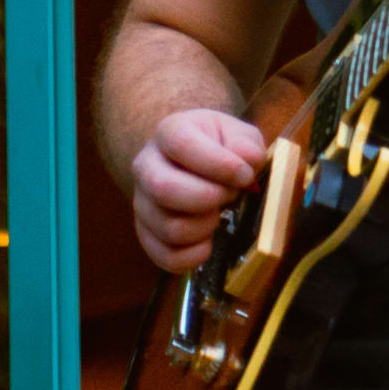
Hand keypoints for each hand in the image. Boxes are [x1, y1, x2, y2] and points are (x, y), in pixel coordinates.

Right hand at [131, 107, 265, 274]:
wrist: (191, 162)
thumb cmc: (217, 147)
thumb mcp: (237, 134)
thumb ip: (246, 143)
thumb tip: (246, 160)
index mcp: (168, 133)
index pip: (182, 146)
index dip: (219, 164)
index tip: (245, 175)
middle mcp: (146, 166)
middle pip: (164, 189)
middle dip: (209, 198)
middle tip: (230, 195)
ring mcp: (142, 202)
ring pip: (169, 227)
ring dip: (205, 227)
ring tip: (218, 215)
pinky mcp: (146, 233)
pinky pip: (165, 256)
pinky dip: (193, 257)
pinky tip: (208, 242)